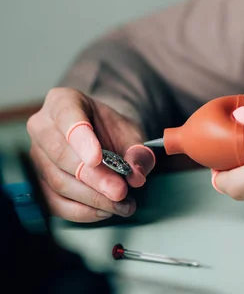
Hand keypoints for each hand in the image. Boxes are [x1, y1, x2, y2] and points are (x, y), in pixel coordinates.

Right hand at [27, 88, 154, 222]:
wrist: (100, 137)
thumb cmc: (110, 130)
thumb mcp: (130, 131)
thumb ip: (137, 150)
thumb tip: (137, 174)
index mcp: (62, 102)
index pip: (67, 117)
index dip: (81, 140)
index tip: (97, 158)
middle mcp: (42, 127)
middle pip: (61, 154)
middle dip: (94, 177)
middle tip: (119, 190)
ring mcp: (36, 156)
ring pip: (58, 182)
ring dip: (92, 198)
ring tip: (121, 203)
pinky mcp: (38, 183)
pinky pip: (55, 203)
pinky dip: (83, 211)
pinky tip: (105, 210)